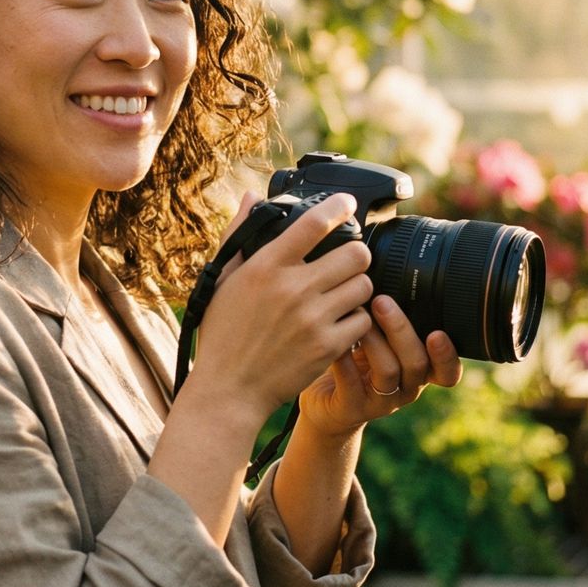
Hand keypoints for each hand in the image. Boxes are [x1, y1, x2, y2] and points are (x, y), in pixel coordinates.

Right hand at [186, 187, 380, 431]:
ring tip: (343, 292)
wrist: (229, 388)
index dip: (338, 207)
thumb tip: (252, 197)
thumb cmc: (223, 332)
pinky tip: (340, 321)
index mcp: (265, 267)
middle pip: (355, 253)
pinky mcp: (327, 347)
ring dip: (357, 286)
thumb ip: (238, 235)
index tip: (347, 204)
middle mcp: (292, 289)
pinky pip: (362, 320)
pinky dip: (356, 320)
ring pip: (364, 285)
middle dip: (355, 253)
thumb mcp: (222, 279)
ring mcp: (313, 319)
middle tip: (348, 260)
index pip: (313, 223)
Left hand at [298, 294, 462, 439]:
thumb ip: (388, 316)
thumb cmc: (354, 362)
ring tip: (359, 317)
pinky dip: (345, 360)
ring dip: (374, 341)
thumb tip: (385, 266)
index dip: (448, 354)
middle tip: (382, 302)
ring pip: (388, 372)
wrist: (326, 404)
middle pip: (417, 363)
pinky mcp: (352, 408)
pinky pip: (352, 384)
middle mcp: (406, 387)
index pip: (448, 370)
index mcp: (419, 370)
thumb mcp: (377, 340)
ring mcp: (381, 401)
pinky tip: (337, 340)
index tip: (439, 332)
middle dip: (401, 330)